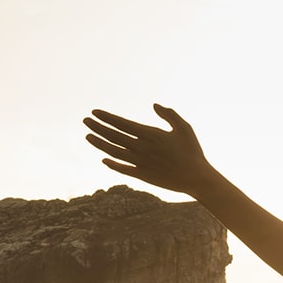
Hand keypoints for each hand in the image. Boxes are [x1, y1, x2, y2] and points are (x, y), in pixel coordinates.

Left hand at [84, 104, 215, 198]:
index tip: (94, 112)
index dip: (106, 117)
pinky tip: (104, 159)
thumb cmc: (192, 151)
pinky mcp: (143, 175)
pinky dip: (112, 164)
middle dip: (97, 127)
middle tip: (86, 121)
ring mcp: (140, 163)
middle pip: (113, 136)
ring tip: (87, 136)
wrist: (196, 178)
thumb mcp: (184, 127)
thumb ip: (169, 114)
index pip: (121, 123)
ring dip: (99, 143)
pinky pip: (123, 168)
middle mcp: (141, 148)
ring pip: (114, 151)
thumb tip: (154, 105)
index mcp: (150, 134)